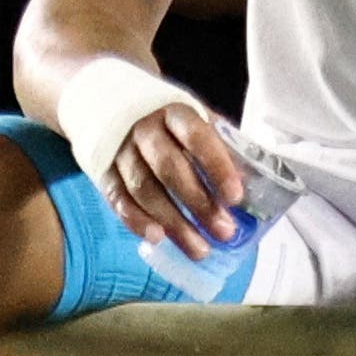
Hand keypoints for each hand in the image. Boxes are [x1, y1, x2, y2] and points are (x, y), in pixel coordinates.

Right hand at [102, 104, 248, 256]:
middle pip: (170, 168)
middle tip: (224, 232)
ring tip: (199, 249)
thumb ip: (222, 149)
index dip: (217, 166)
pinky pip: (118, 200)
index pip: (198, 137)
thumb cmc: (170, 125)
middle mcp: (146, 130)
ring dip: (173, 222)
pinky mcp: (105, 173)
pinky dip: (136, 221)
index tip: (236, 197)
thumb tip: (251, 185)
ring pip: (145, 190)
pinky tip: (158, 238)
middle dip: (199, 203)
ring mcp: (122, 152)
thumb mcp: (198, 123)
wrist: (111, 105)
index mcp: (176, 113)